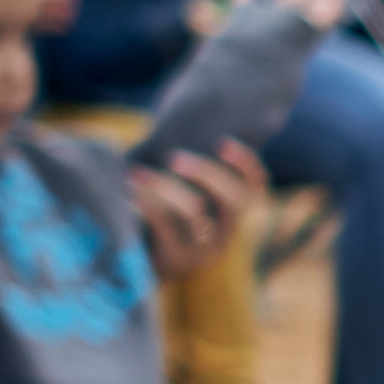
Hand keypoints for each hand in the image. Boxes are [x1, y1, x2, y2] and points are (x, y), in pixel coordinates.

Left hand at [133, 134, 264, 273]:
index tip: (221, 141)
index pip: (256, 183)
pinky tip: (127, 191)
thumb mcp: (170, 186)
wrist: (135, 263)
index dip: (244, 161)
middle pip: (236, 198)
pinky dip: (147, 205)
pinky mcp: (179, 261)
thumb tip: (172, 119)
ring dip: (165, 187)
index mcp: (231, 209)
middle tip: (173, 157)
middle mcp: (226, 230)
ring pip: (198, 211)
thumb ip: (176, 161)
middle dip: (206, 172)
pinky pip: (167, 228)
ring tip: (135, 173)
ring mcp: (205, 249)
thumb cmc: (152, 212)